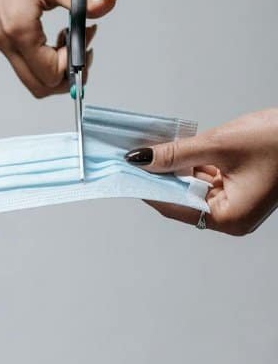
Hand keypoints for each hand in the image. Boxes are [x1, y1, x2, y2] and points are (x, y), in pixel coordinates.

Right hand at [0, 0, 117, 97]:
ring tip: (70, 37)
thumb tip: (107, 3)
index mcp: (19, 29)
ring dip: (54, 66)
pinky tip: (55, 35)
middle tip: (82, 50)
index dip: (72, 65)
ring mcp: (0, 39)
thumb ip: (83, 0)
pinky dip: (43, 56)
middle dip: (64, 76)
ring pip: (30, 77)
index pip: (49, 74)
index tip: (86, 42)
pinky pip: (23, 61)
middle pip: (38, 86)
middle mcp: (5, 39)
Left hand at [126, 109, 277, 236]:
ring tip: (147, 152)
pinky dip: (190, 165)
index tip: (124, 174)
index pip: (174, 207)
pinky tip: (171, 151)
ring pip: (191, 187)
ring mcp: (236, 202)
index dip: (147, 189)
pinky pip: (205, 179)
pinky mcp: (239, 187)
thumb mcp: (221, 145)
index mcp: (230, 218)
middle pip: (181, 198)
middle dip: (159, 178)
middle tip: (131, 159)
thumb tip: (141, 160)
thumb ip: (177, 154)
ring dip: (172, 170)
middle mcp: (232, 216)